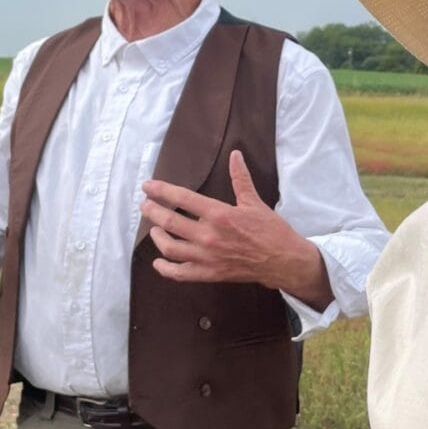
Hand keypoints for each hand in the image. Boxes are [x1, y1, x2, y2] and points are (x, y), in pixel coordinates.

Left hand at [141, 151, 329, 304]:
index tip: (148, 186)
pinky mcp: (209, 273)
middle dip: (152, 211)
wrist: (283, 261)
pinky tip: (158, 262)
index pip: (182, 199)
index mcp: (219, 214)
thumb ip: (240, 178)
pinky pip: (180, 273)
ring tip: (154, 229)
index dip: (161, 191)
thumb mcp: (254, 202)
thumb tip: (235, 155)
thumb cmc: (270, 230)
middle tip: (145, 205)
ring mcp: (207, 257)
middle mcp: (208, 236)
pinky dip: (166, 269)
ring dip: (157, 237)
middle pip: (169, 222)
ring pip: (170, 248)